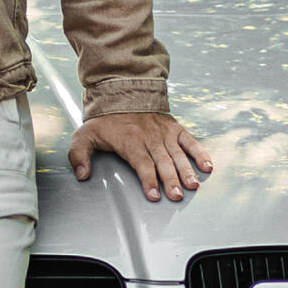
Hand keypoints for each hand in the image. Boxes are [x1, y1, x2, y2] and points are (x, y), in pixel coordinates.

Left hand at [68, 111, 213, 202]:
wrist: (123, 92)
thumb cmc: (104, 120)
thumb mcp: (84, 135)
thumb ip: (79, 155)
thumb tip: (82, 175)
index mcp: (130, 141)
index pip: (141, 163)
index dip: (148, 179)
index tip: (153, 195)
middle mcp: (149, 138)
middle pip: (162, 162)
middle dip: (170, 180)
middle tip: (176, 196)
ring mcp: (164, 133)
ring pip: (177, 154)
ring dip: (186, 171)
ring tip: (193, 185)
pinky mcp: (174, 129)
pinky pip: (189, 141)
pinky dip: (200, 153)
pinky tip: (207, 166)